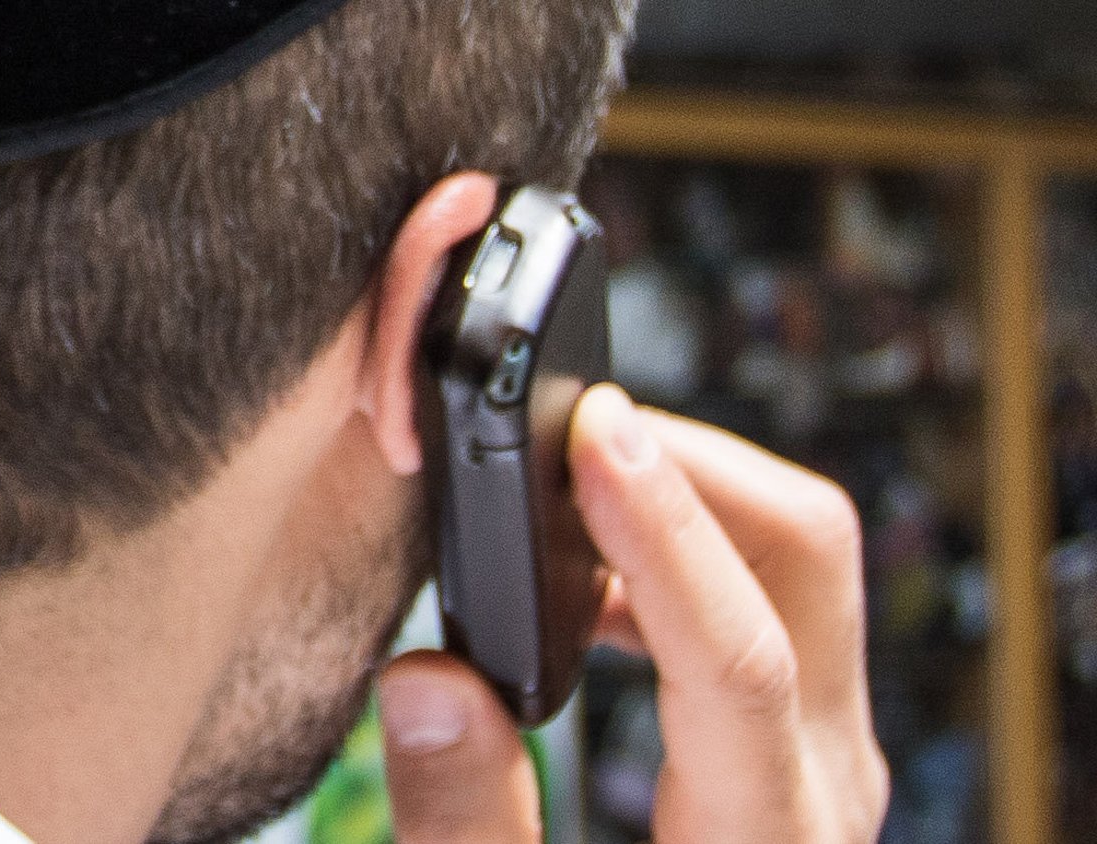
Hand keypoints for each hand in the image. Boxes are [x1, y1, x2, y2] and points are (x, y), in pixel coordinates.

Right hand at [378, 384, 888, 842]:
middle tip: (566, 434)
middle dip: (693, 466)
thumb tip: (423, 679)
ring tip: (563, 492)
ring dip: (691, 491)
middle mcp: (828, 779)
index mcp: (769, 839)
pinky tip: (590, 570)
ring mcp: (827, 748)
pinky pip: (773, 586)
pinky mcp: (800, 731)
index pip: (741, 658)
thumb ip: (469, 825)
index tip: (592, 435)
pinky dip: (686, 540)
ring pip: (802, 555)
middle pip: (807, 557)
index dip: (663, 533)